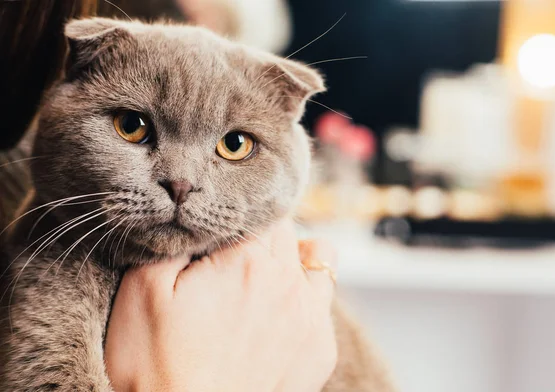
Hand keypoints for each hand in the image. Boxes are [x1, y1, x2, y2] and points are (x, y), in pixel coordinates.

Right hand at [104, 219, 337, 391]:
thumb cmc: (155, 365)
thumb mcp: (143, 288)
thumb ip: (178, 238)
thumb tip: (200, 216)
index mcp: (249, 261)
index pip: (259, 211)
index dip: (239, 214)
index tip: (224, 226)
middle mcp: (289, 283)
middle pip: (287, 232)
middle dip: (263, 233)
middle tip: (235, 254)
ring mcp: (311, 318)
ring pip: (319, 259)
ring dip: (297, 257)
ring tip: (268, 274)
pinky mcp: (320, 350)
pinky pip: (323, 304)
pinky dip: (304, 298)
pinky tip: (275, 316)